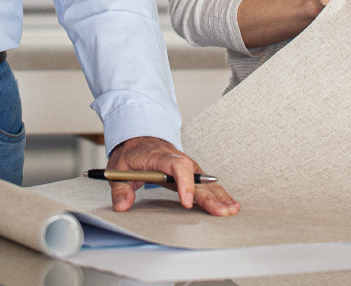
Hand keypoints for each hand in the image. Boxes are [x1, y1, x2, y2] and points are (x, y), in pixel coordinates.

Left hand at [105, 136, 239, 215]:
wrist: (138, 138)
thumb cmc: (131, 155)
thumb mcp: (118, 169)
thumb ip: (120, 188)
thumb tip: (122, 206)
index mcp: (160, 156)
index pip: (176, 166)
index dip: (184, 183)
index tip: (187, 202)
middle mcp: (178, 159)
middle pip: (196, 177)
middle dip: (209, 196)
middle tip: (220, 213)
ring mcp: (187, 165)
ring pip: (205, 181)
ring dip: (219, 195)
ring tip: (232, 210)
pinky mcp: (191, 172)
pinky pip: (206, 183)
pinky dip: (219, 194)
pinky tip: (230, 204)